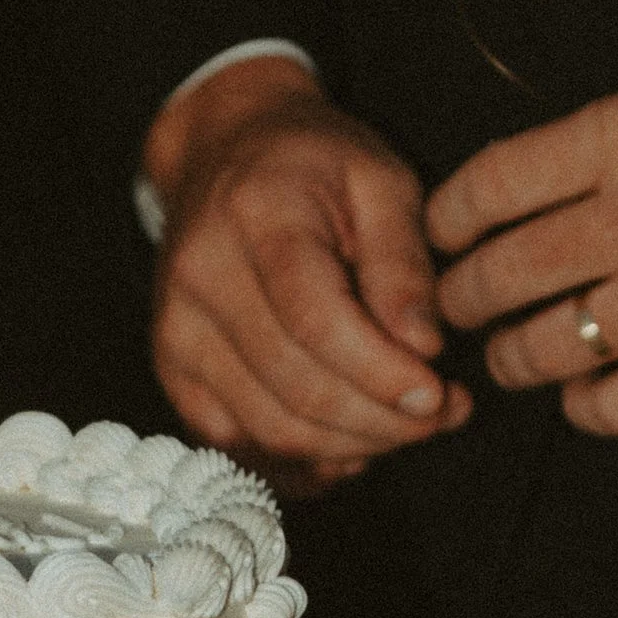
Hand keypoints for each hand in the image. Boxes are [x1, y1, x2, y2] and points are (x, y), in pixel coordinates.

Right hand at [147, 62, 470, 477]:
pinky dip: (300, 464)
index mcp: (258, 216)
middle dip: (383, 421)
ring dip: (351, 447)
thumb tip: (423, 348)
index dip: (383, 373)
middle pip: (297, 388)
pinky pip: (239, 446)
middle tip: (442, 415)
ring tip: (405, 428)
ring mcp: (178, 330)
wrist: (222, 153)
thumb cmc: (311, 165)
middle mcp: (203, 278)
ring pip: (272, 428)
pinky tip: (349, 450)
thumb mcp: (380, 181)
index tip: (440, 395)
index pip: (317, 321)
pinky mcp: (175, 370)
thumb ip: (403, 264)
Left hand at [425, 60, 617, 435]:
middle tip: (457, 307)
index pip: (487, 185)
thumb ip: (611, 139)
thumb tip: (532, 185)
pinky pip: (611, 409)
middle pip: (495, 276)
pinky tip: (588, 390)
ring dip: (510, 358)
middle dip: (459, 299)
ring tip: (511, 353)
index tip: (439, 237)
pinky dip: (584, 407)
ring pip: (537, 350)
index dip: (444, 220)